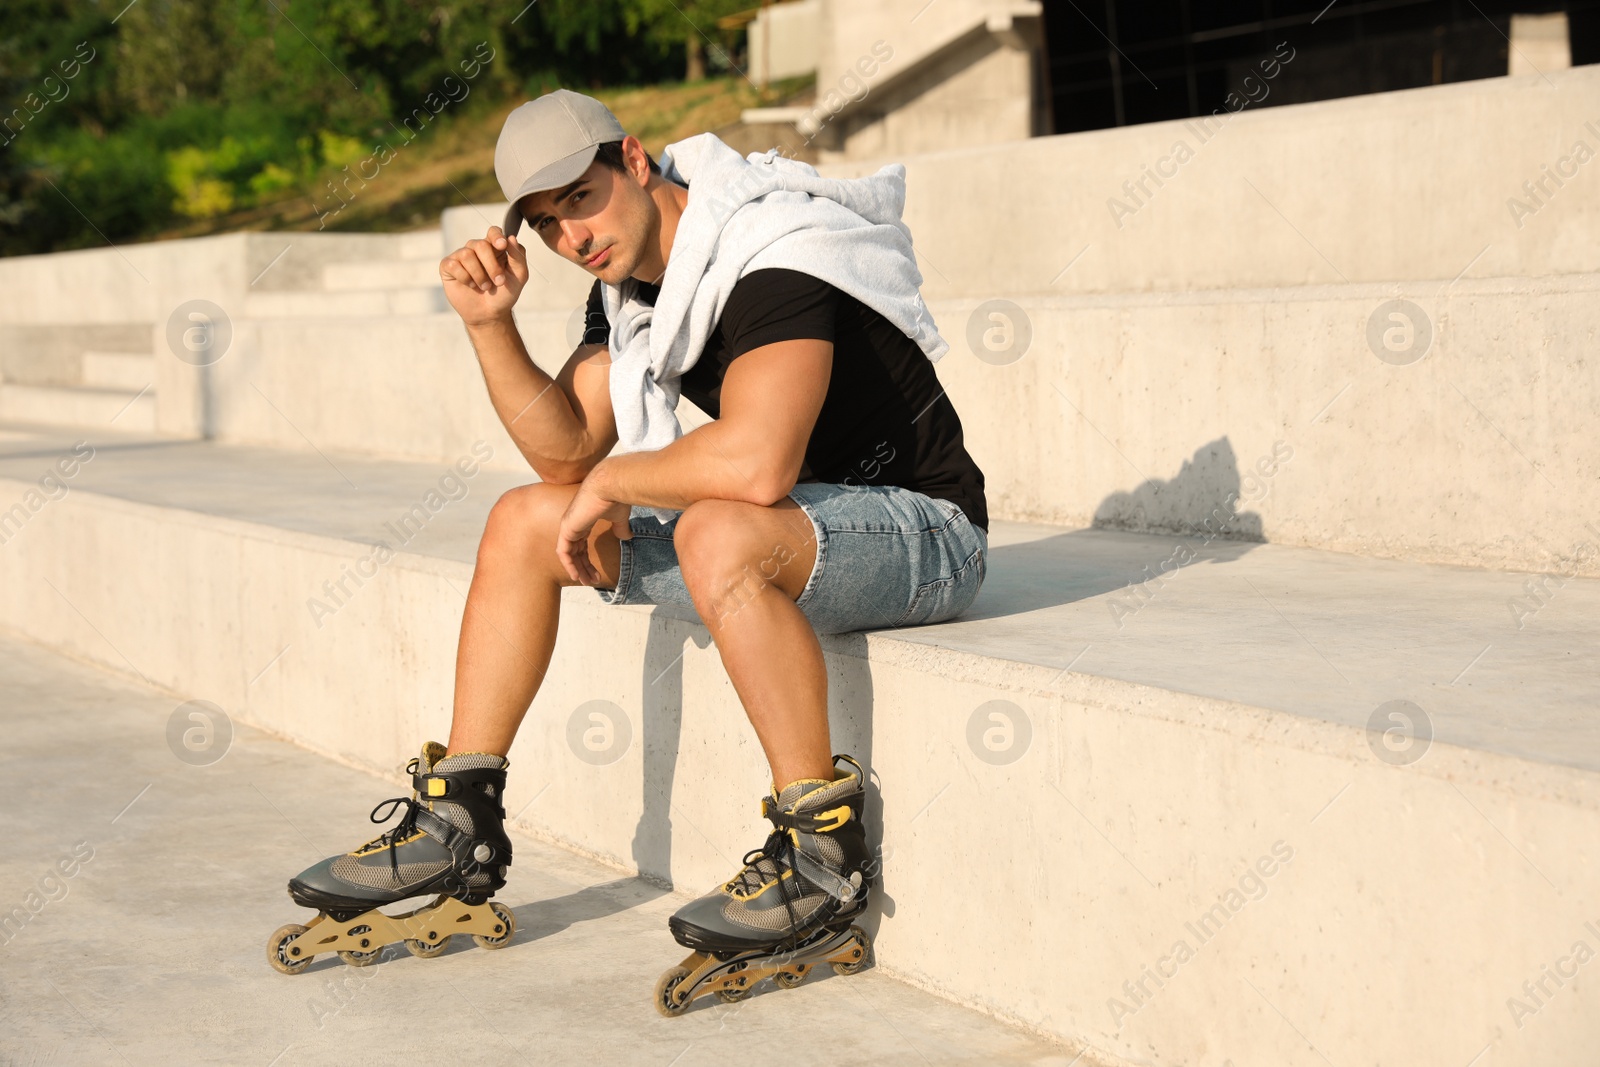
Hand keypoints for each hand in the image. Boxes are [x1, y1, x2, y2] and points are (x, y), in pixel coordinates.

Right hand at [440, 226, 528, 325]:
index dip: (496, 236)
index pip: (493, 231)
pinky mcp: (448, 267)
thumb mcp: (519, 277)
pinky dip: (465, 278)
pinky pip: (453, 265)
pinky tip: (470, 285)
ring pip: (466, 254)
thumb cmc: (504, 294)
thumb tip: (511, 237)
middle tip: (499, 282)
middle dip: (491, 265)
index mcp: (494, 248)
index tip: (502, 246)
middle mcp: (476, 249)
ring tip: (484, 287)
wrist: (490, 314)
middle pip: (480, 244)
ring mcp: (461, 256)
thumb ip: (518, 257)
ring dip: (479, 275)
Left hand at [556, 469, 633, 584]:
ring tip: (586, 582)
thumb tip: (626, 537)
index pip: (582, 544)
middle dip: (584, 568)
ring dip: (577, 569)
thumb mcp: (619, 517)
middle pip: (576, 551)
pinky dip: (568, 565)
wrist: (610, 485)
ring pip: (569, 554)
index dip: (588, 560)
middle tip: (593, 581)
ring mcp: (569, 526)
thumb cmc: (615, 496)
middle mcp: (574, 523)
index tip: (597, 573)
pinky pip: (563, 552)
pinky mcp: (567, 528)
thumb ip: (620, 527)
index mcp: (584, 520)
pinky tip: (576, 575)